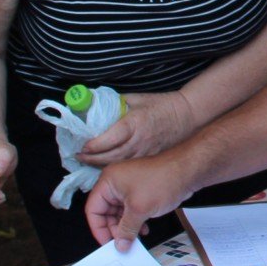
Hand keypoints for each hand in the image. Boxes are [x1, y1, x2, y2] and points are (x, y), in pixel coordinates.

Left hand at [77, 90, 200, 166]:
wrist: (187, 115)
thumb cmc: (163, 104)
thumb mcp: (137, 98)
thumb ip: (117, 103)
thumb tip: (97, 105)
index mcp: (134, 123)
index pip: (109, 139)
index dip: (93, 145)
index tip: (82, 146)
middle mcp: (139, 141)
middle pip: (110, 156)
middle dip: (91, 159)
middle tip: (78, 157)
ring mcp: (146, 152)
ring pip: (119, 165)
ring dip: (101, 165)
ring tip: (88, 162)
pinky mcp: (150, 158)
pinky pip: (129, 166)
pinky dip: (116, 168)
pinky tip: (107, 166)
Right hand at [84, 152, 201, 246]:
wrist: (188, 171)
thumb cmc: (163, 180)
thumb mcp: (139, 209)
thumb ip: (126, 229)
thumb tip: (120, 244)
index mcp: (109, 181)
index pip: (93, 209)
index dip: (98, 228)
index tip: (106, 243)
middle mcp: (116, 182)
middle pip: (106, 212)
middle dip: (114, 229)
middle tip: (122, 244)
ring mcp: (129, 186)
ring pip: (120, 212)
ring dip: (126, 227)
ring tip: (134, 239)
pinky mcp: (141, 190)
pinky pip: (132, 209)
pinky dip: (135, 221)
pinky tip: (143, 229)